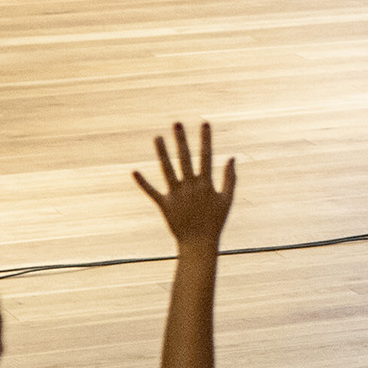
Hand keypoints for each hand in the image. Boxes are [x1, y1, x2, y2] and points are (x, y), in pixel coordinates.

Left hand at [133, 122, 236, 247]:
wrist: (199, 243)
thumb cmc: (216, 221)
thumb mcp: (227, 199)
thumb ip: (230, 178)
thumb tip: (232, 158)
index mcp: (206, 184)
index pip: (206, 156)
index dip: (205, 139)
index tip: (204, 123)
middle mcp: (190, 186)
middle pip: (185, 158)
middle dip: (181, 140)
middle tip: (176, 123)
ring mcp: (177, 195)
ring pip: (168, 170)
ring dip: (162, 153)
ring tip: (157, 138)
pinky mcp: (165, 204)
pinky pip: (152, 192)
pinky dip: (143, 183)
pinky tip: (134, 171)